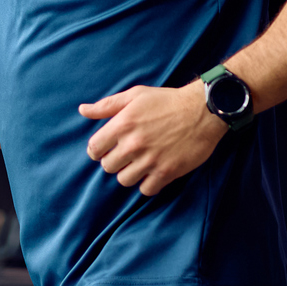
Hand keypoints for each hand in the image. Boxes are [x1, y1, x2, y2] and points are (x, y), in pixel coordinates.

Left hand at [79, 81, 225, 197]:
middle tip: (127, 154)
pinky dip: (148, 184)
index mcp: (122, 124)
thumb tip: (82, 110)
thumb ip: (107, 105)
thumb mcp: (135, 95)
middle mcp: (133, 144)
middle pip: (108, 167)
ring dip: (130, 173)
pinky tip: (153, 172)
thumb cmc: (167, 101)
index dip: (97, 150)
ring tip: (140, 163)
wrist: (203, 110)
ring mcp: (150, 160)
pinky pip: (146, 190)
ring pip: (125, 180)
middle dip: (114, 161)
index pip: (94, 149)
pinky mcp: (167, 172)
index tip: (106, 149)